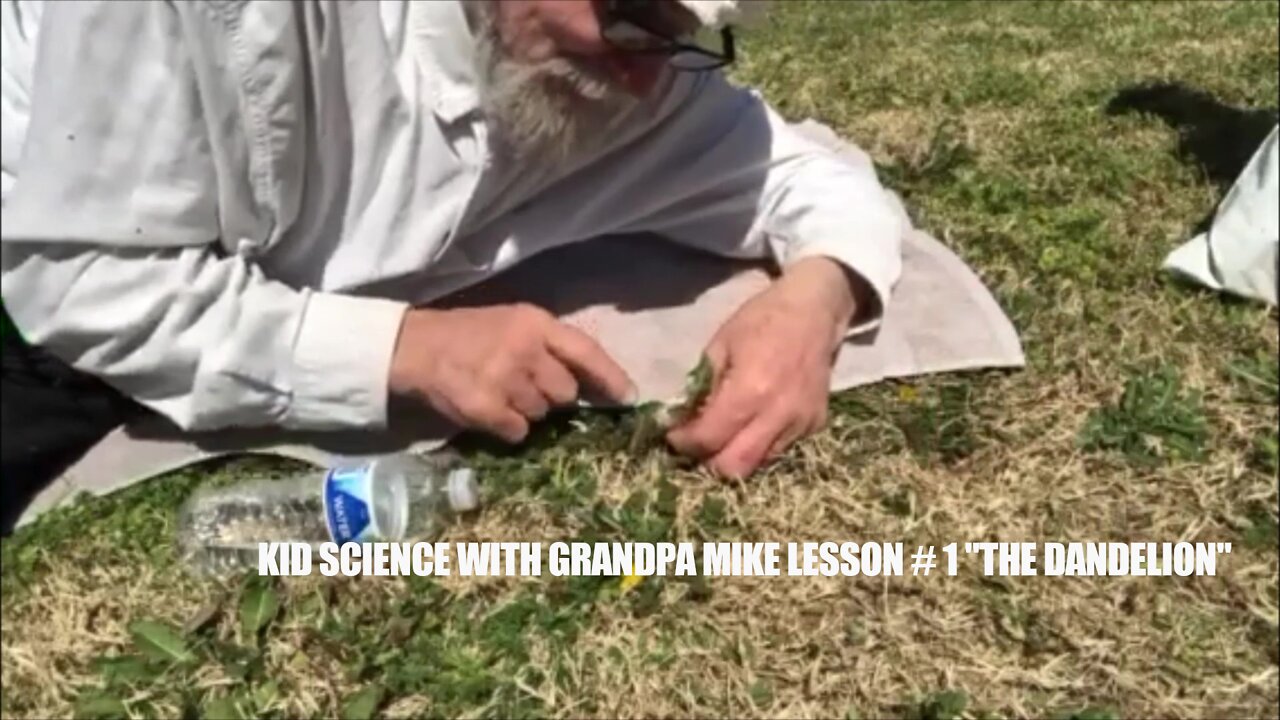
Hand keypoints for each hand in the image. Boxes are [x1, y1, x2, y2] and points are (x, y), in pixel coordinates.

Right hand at [389, 304, 634, 441]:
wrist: (414, 347)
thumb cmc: (468, 334)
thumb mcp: (513, 323)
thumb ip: (548, 345)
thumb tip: (586, 383)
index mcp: (535, 323)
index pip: (586, 352)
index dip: (611, 378)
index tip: (629, 398)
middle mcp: (526, 350)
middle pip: (566, 392)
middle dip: (553, 395)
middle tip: (525, 385)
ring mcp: (506, 380)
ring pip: (542, 414)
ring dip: (527, 410)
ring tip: (500, 392)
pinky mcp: (486, 409)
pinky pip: (519, 432)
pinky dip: (508, 427)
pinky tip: (489, 409)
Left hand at [666, 257, 868, 477]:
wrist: (815, 311)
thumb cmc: (762, 320)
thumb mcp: (720, 344)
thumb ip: (700, 385)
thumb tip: (681, 418)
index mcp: (750, 390)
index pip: (709, 439)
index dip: (684, 442)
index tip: (674, 435)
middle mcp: (778, 414)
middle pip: (734, 468)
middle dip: (709, 460)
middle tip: (699, 441)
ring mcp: (801, 423)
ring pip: (759, 464)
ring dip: (736, 454)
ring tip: (726, 432)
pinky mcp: (815, 425)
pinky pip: (780, 450)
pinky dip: (761, 444)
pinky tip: (755, 420)